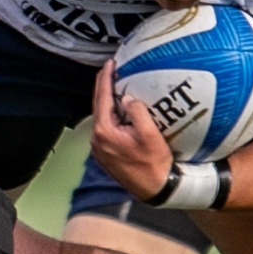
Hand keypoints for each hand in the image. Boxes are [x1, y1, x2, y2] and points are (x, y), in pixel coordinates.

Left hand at [89, 59, 174, 199]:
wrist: (155, 189)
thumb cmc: (154, 164)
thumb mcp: (149, 134)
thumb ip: (137, 111)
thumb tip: (129, 98)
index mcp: (104, 132)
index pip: (102, 98)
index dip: (106, 79)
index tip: (110, 64)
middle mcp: (97, 140)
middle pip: (98, 106)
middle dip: (104, 87)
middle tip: (110, 69)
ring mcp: (99, 149)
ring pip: (101, 117)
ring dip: (107, 101)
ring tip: (115, 85)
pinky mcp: (105, 155)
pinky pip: (105, 128)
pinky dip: (110, 115)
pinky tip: (119, 109)